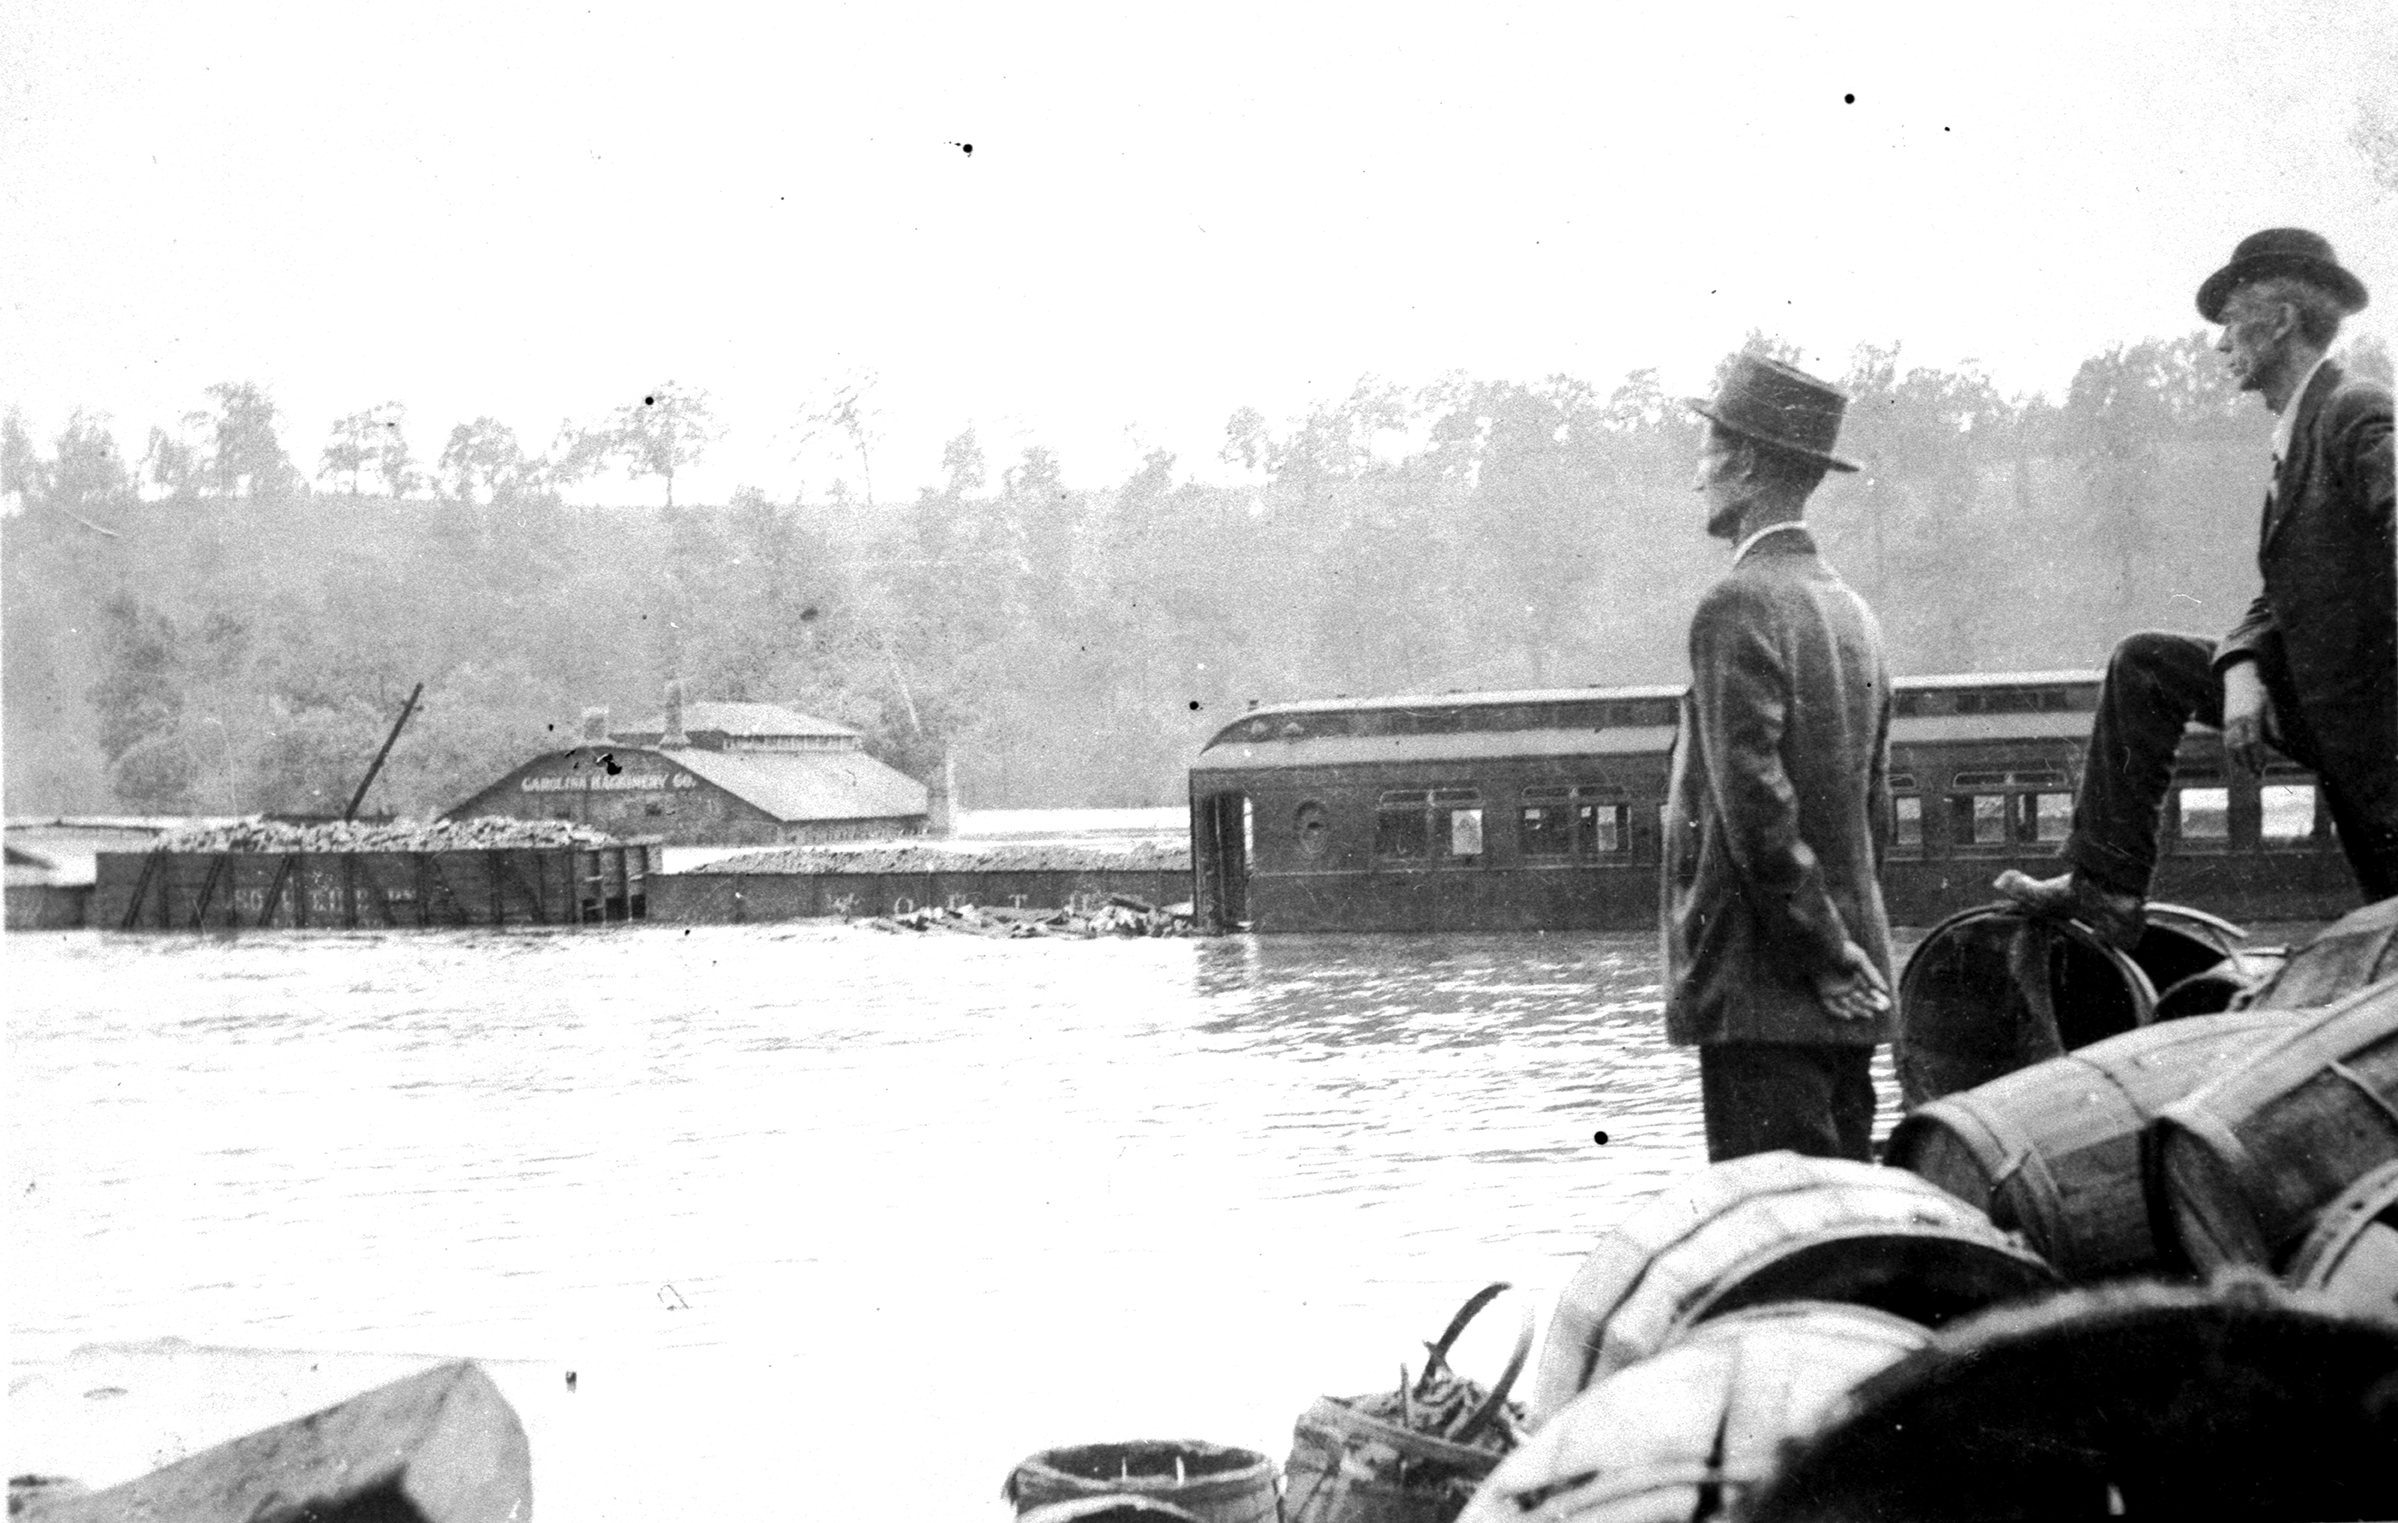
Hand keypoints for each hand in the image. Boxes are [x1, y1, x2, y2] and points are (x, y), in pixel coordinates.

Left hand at [1813, 940, 1892, 1022]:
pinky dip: (1839, 1012)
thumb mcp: (1860, 960)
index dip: (1876, 997)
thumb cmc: (1842, 950)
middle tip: (1880, 1010)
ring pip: (1847, 1004)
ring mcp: (1834, 988)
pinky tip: (1849, 1015)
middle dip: (1870, 1005)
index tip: (1885, 1003)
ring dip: (1858, 1010)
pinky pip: (1830, 1006)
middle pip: (1859, 999)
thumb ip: (1872, 974)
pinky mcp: (1823, 991)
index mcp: (1854, 975)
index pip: (1867, 991)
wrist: (1822, 946)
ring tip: (1869, 1014)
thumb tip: (1885, 990)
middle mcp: (1844, 983)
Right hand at [2222, 660, 2274, 776]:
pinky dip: (2231, 752)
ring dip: (2238, 760)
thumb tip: (2280, 741)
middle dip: (2248, 762)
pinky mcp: (2225, 722)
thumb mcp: (2271, 705)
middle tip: (2256, 774)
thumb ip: (2274, 724)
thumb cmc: (2258, 691)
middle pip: (2241, 747)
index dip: (2258, 756)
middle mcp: (2238, 721)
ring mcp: (2229, 721)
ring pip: (2231, 746)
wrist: (2239, 678)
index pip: (2254, 742)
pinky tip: (2237, 759)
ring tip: (2247, 770)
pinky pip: (2226, 741)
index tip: (2263, 767)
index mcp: (2251, 717)